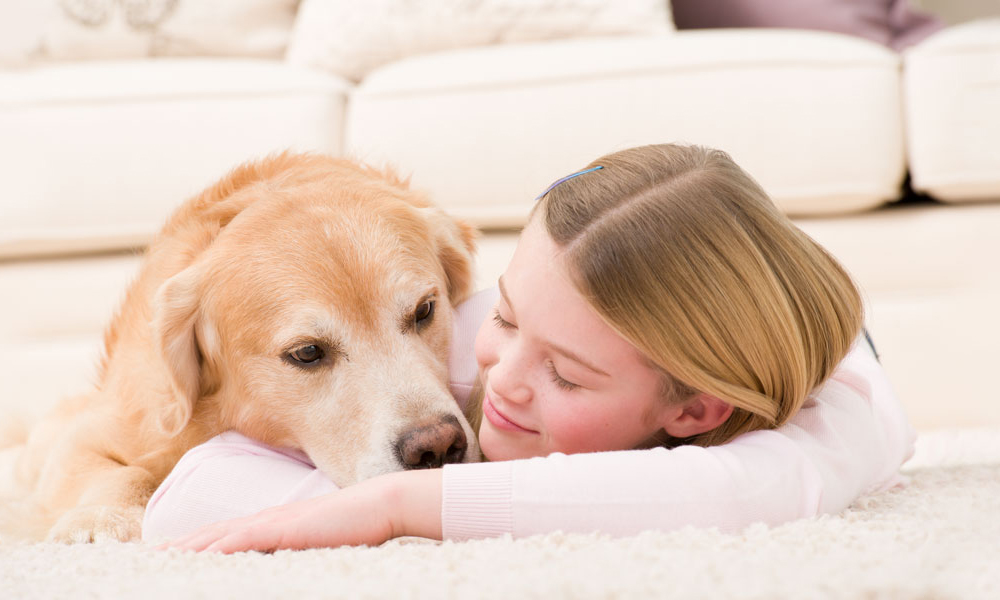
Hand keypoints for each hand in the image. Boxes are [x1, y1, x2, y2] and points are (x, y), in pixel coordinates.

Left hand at [158, 468, 442, 552]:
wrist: (384, 503)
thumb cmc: (362, 524)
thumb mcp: (325, 539)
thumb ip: (304, 546)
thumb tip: (290, 558)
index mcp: (278, 522)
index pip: (230, 533)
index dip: (200, 541)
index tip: (173, 551)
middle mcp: (270, 519)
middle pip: (216, 532)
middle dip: (182, 544)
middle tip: (149, 554)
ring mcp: (276, 522)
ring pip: (221, 535)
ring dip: (189, 545)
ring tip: (159, 555)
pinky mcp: (285, 528)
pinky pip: (243, 540)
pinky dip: (216, 546)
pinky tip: (196, 554)